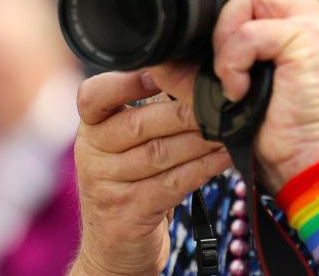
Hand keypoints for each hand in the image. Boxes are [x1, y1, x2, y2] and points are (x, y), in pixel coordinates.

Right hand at [69, 70, 231, 275]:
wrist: (115, 248)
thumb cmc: (132, 183)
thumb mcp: (127, 145)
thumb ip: (148, 110)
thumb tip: (192, 73)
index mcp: (90, 128)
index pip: (93, 96)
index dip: (127, 81)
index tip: (164, 71)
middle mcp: (90, 154)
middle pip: (139, 125)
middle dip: (183, 112)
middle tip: (219, 100)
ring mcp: (106, 186)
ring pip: (159, 154)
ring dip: (200, 139)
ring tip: (229, 127)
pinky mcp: (128, 214)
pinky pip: (172, 184)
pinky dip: (202, 169)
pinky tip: (225, 157)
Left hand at [150, 0, 318, 192]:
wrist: (307, 161)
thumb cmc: (274, 126)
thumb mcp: (225, 87)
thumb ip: (197, 64)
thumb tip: (158, 50)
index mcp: (293, 18)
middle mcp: (308, 13)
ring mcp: (312, 24)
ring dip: (224, 35)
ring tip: (229, 75)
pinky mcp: (309, 41)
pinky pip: (252, 33)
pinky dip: (233, 61)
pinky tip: (239, 90)